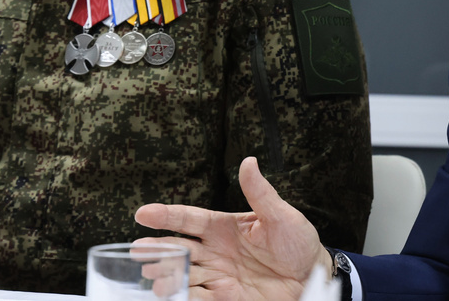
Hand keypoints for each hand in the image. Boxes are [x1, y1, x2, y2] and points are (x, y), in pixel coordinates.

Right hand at [135, 157, 330, 300]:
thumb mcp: (281, 215)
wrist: (311, 276)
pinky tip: (169, 293)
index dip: (167, 215)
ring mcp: (218, 275)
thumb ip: (260, 193)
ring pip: (183, 274)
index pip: (189, 219)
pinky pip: (198, 298)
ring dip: (166, 275)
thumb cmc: (298, 242)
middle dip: (157, 249)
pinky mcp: (225, 298)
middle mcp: (215, 251)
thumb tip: (249, 162)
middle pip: (179, 249)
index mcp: (224, 227)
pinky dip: (182, 296)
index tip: (143, 213)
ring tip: (151, 275)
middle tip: (137, 251)